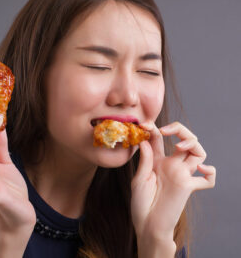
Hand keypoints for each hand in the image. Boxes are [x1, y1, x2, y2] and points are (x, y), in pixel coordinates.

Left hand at [130, 121, 215, 238]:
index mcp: (157, 160)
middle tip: (165, 130)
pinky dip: (210, 173)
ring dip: (193, 143)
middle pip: (185, 140)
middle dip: (179, 129)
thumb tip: (145, 140)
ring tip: (179, 146)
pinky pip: (207, 180)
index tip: (144, 125)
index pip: (159, 138)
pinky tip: (201, 170)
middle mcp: (171, 164)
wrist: (148, 225)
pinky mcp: (188, 186)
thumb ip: (145, 160)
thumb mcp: (139, 179)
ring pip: (198, 152)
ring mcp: (181, 174)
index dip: (154, 129)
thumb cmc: (140, 203)